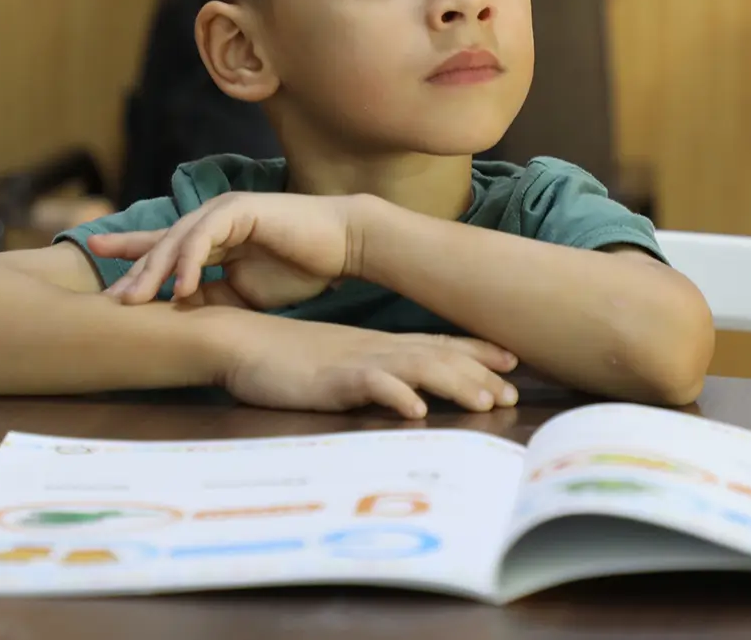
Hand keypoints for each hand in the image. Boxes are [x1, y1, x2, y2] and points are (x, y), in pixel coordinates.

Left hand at [93, 192, 362, 308]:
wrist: (342, 247)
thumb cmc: (299, 268)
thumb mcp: (245, 293)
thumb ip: (212, 298)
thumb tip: (178, 314)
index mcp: (212, 237)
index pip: (163, 246)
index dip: (130, 255)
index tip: (97, 271)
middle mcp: (212, 219)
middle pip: (161, 244)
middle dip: (133, 271)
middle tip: (109, 299)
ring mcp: (224, 210)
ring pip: (177, 240)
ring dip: (155, 271)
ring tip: (135, 299)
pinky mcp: (240, 210)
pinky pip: (205, 236)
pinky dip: (190, 261)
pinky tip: (181, 288)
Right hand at [218, 315, 519, 418]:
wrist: (238, 339)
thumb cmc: (285, 357)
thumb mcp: (338, 363)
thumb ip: (370, 372)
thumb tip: (401, 389)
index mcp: (379, 346)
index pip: (438, 344)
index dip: (477, 352)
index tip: (512, 361)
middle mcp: (376, 350)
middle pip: (439, 357)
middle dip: (479, 374)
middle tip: (512, 393)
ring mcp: (356, 362)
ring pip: (416, 369)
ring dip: (453, 383)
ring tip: (484, 401)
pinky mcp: (331, 378)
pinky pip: (370, 385)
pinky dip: (395, 395)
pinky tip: (416, 410)